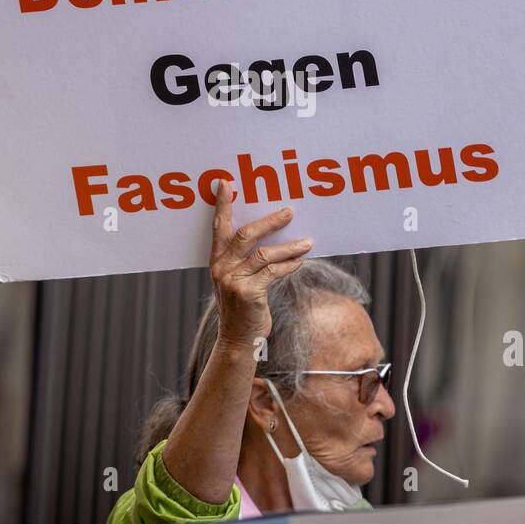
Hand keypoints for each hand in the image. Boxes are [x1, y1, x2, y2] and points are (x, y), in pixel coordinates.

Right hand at [208, 178, 310, 348]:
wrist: (237, 339)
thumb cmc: (241, 307)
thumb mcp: (235, 280)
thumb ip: (243, 259)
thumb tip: (270, 234)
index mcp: (216, 260)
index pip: (219, 227)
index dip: (222, 205)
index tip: (226, 183)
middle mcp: (221, 267)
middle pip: (245, 234)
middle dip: (269, 221)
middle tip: (290, 210)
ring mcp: (233, 280)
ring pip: (263, 253)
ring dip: (289, 246)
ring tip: (308, 242)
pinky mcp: (249, 293)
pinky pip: (273, 272)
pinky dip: (289, 264)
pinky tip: (300, 260)